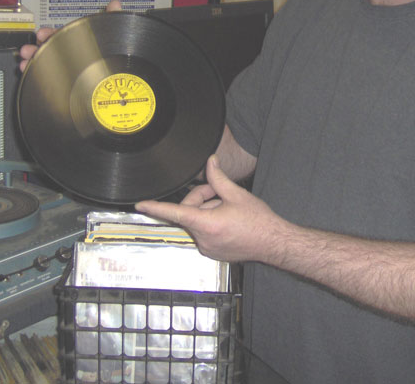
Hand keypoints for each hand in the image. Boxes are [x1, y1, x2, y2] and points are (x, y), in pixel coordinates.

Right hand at [18, 0, 122, 71]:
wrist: (118, 81)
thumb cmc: (114, 57)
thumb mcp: (113, 35)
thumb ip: (114, 20)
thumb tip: (116, 4)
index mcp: (80, 42)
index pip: (61, 35)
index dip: (50, 34)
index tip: (42, 34)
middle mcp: (71, 54)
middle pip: (49, 49)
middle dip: (36, 48)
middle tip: (29, 49)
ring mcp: (67, 68)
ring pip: (44, 62)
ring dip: (32, 60)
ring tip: (24, 62)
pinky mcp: (64, 83)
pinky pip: (46, 77)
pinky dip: (34, 74)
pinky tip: (27, 72)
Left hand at [135, 155, 287, 263]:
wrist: (274, 242)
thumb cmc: (259, 221)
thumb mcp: (237, 195)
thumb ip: (219, 178)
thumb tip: (210, 162)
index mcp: (208, 224)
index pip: (175, 213)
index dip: (156, 208)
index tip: (141, 205)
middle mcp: (204, 239)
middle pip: (190, 212)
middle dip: (202, 199)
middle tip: (220, 193)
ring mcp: (207, 248)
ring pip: (197, 222)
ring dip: (208, 210)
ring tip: (229, 208)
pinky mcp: (212, 252)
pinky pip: (203, 232)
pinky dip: (211, 222)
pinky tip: (229, 220)